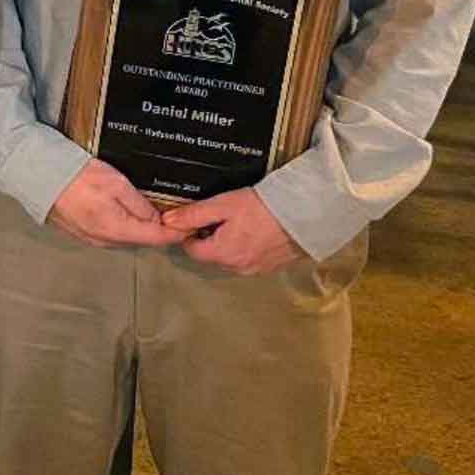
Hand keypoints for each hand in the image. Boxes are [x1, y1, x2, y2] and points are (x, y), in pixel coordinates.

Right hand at [47, 160, 183, 248]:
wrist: (40, 175)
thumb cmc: (79, 175)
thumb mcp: (116, 183)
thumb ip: (140, 205)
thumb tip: (158, 221)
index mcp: (116, 229)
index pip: (156, 238)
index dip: (177, 233)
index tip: (192, 225)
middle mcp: (105, 241)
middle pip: (141, 240)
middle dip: (159, 231)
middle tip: (174, 215)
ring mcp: (91, 239)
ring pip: (126, 238)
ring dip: (140, 229)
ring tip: (152, 212)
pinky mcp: (81, 234)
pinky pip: (111, 235)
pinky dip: (123, 226)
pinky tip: (125, 212)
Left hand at [159, 188, 305, 275]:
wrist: (306, 213)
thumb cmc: (263, 207)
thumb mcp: (223, 204)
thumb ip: (193, 214)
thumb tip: (167, 221)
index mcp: (222, 254)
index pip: (192, 250)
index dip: (190, 233)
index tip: (197, 217)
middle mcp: (238, 268)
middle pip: (211, 255)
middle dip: (209, 237)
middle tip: (221, 215)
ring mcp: (257, 270)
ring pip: (230, 258)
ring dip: (228, 243)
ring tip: (240, 220)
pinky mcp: (272, 267)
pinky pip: (249, 259)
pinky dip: (246, 247)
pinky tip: (255, 229)